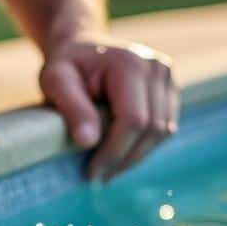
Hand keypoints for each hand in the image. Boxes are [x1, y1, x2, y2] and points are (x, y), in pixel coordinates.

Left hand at [39, 37, 177, 181]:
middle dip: (124, 159)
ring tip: (107, 168)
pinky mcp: (171, 91)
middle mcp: (157, 68)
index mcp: (130, 63)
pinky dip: (143, 146)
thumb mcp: (56, 81)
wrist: (81, 48)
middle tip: (98, 177)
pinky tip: (120, 153)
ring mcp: (168, 78)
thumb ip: (72, 109)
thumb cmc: (66, 66)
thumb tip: (88, 143)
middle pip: (152, 129)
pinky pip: (165, 128)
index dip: (114, 152)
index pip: (133, 120)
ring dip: (135, 157)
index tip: (92, 172)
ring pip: (162, 133)